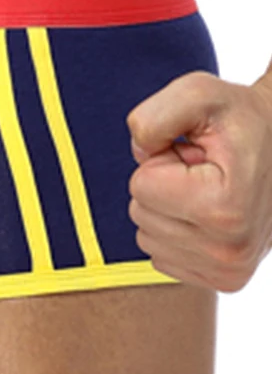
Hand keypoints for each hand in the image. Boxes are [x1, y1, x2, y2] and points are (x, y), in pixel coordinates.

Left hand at [126, 70, 271, 292]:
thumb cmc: (237, 116)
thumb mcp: (196, 93)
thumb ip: (152, 118)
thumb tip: (137, 155)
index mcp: (225, 209)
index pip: (140, 186)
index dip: (162, 159)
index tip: (199, 152)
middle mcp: (229, 251)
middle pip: (139, 212)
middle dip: (162, 183)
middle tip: (204, 169)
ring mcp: (228, 272)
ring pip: (146, 234)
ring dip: (168, 205)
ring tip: (208, 187)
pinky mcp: (223, 280)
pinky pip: (159, 253)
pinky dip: (175, 228)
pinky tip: (209, 210)